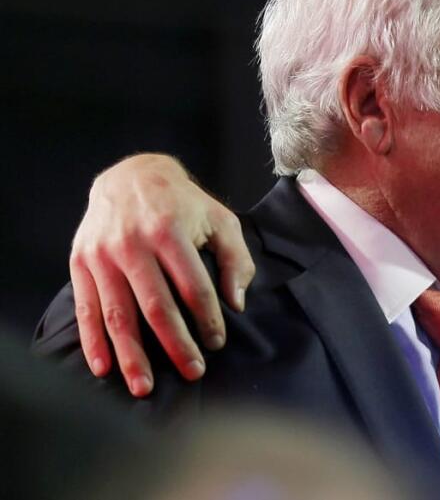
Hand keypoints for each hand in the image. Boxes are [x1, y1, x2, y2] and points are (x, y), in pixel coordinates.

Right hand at [69, 153, 255, 395]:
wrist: (131, 176)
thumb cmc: (183, 204)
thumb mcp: (220, 219)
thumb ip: (236, 260)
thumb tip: (237, 303)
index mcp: (170, 231)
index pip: (193, 287)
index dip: (207, 319)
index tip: (217, 343)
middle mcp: (133, 245)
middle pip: (156, 307)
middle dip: (176, 345)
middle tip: (193, 373)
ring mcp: (102, 256)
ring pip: (118, 315)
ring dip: (132, 355)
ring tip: (145, 386)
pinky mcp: (80, 263)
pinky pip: (87, 309)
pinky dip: (93, 342)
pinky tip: (104, 367)